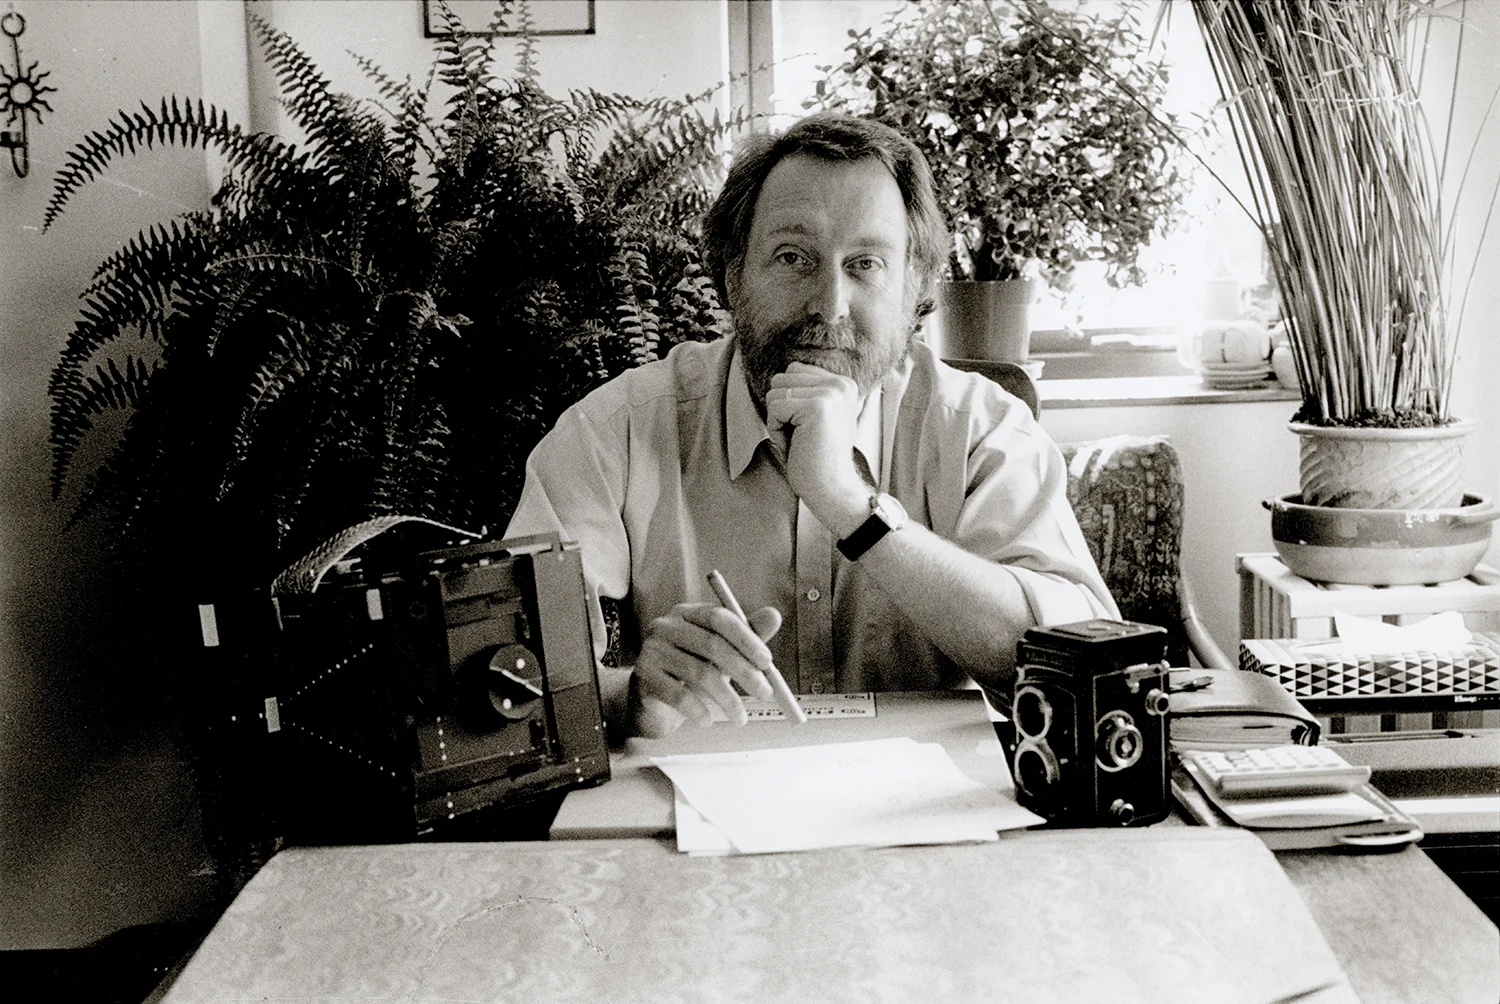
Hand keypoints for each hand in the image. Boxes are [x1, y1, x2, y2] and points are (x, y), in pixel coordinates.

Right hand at [631, 602, 782, 735]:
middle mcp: (665, 625)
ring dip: (727, 699)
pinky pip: (678, 695)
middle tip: (765, 693)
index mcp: (687, 614)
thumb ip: (746, 637)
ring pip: (698, 673)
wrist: (649, 703)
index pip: (719, 617)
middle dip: (744, 671)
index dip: (746, 638)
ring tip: (739, 717)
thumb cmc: (689, 674)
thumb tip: (774, 615)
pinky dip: (699, 711)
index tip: (767, 662)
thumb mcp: (721, 655)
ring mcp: (651, 650)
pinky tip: (707, 721)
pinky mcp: (643, 677)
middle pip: (711, 644)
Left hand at [764, 363, 870, 531]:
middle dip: (780, 410)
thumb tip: (781, 374)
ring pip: (774, 392)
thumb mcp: (816, 417)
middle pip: (781, 378)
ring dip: (778, 421)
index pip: (793, 370)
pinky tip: (796, 446)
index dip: (789, 401)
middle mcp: (841, 384)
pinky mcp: (817, 406)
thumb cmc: (817, 458)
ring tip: (800, 441)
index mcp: (843, 383)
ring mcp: (830, 393)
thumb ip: (807, 392)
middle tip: (801, 436)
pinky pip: (774, 408)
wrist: (833, 489)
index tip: (806, 427)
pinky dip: (776, 431)